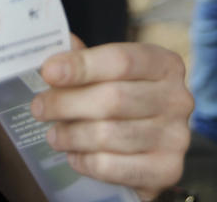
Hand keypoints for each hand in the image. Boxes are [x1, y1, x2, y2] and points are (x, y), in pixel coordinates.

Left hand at [31, 36, 193, 199]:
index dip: (82, 66)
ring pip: (109, 134)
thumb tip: (53, 45)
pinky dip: (85, 161)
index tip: (48, 72)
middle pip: (113, 98)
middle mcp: (178, 98)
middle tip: (39, 108)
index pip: (121, 60)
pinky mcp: (167, 170)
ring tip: (54, 134)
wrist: (148, 150)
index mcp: (165, 64)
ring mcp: (177, 137)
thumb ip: (84, 59)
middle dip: (67, 103)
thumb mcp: (108, 75)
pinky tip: (74, 155)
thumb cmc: (124, 102)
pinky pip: (112, 166)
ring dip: (71, 134)